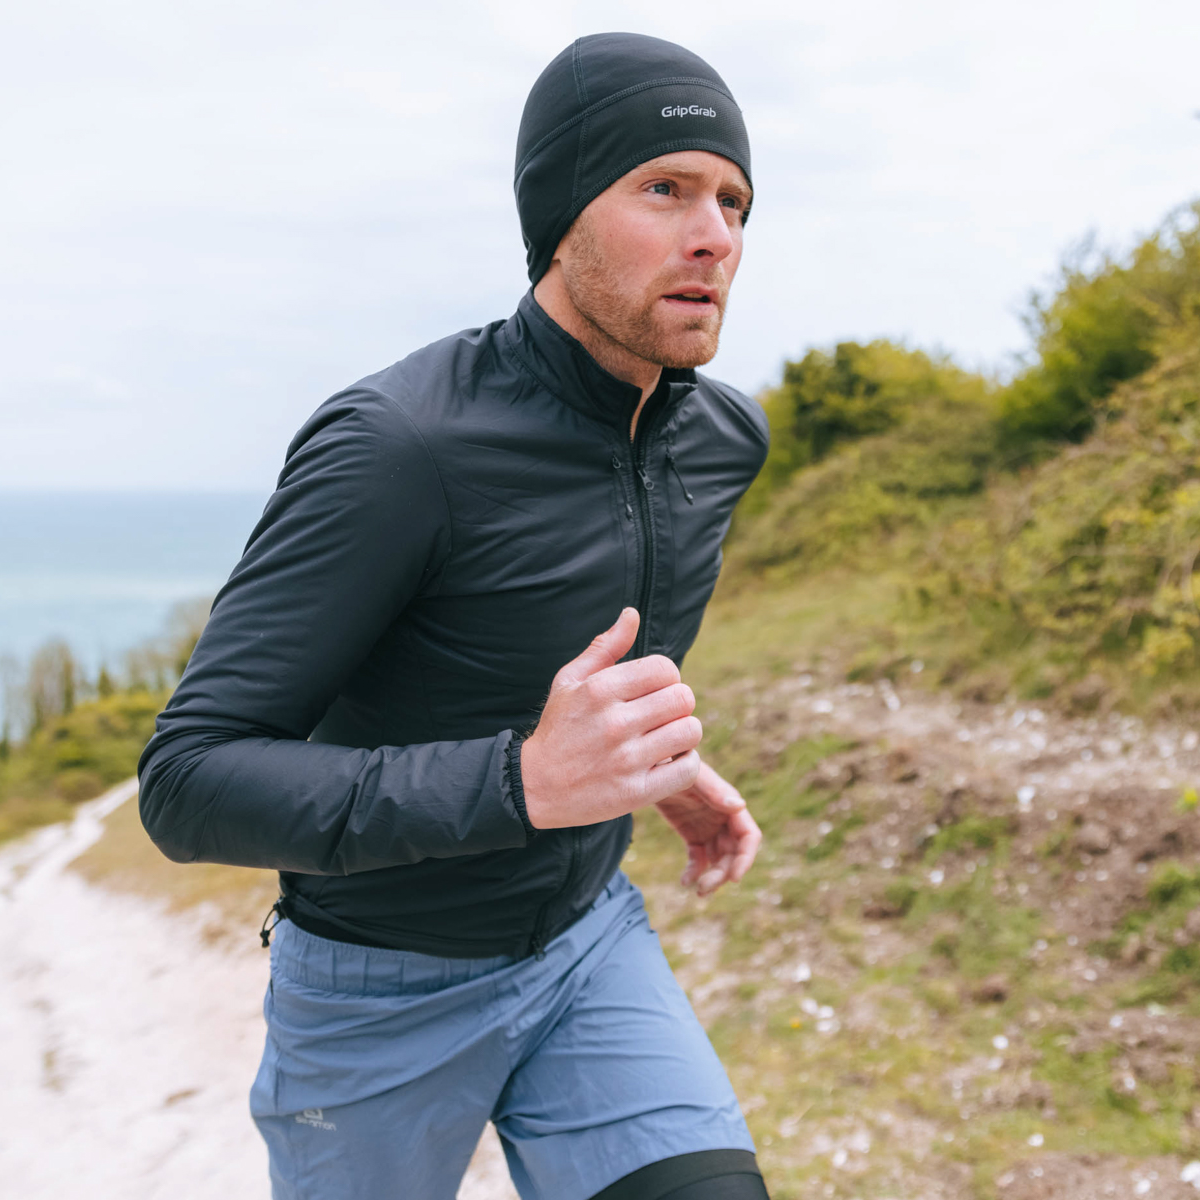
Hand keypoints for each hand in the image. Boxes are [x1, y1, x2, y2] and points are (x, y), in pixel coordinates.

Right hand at [520, 608, 702, 828]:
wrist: (534, 786)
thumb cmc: (559, 728)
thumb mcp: (570, 681)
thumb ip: (605, 647)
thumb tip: (632, 614)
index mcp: (599, 690)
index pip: (665, 668)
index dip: (666, 677)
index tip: (652, 691)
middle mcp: (613, 723)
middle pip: (682, 698)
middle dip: (677, 704)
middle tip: (661, 715)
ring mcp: (625, 760)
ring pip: (690, 732)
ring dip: (683, 734)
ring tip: (665, 738)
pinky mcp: (635, 792)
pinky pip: (688, 769)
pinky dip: (686, 764)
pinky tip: (668, 761)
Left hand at [655, 760, 761, 896]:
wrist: (649, 766)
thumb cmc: (673, 763)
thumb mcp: (692, 776)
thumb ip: (714, 790)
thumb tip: (740, 805)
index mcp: (730, 805)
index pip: (749, 836)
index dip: (746, 858)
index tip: (734, 878)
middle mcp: (724, 819)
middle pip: (734, 854)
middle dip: (724, 873)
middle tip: (704, 889)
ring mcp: (709, 828)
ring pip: (719, 860)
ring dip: (713, 878)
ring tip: (698, 890)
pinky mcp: (693, 835)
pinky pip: (699, 859)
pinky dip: (695, 872)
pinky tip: (685, 881)